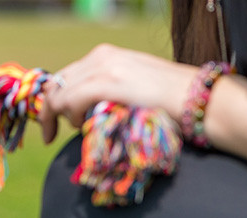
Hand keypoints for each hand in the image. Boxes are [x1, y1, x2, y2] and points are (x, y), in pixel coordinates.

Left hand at [38, 43, 197, 143]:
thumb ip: (104, 93)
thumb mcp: (129, 90)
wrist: (198, 99)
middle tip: (50, 134)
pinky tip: (80, 125)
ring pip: (58, 94)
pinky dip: (68, 116)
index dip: (53, 100)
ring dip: (59, 116)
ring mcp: (103, 67)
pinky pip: (69, 100)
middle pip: (56, 84)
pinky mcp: (106, 82)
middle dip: (48, 110)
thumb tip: (80, 111)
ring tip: (76, 129)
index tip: (50, 123)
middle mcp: (101, 56)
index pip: (65, 76)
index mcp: (105, 55)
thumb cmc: (169, 103)